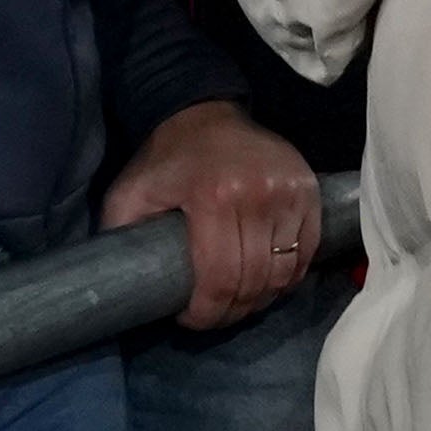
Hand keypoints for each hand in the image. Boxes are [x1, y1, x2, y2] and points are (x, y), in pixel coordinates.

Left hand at [97, 103, 325, 332]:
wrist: (205, 111)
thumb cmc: (166, 159)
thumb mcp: (130, 193)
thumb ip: (121, 236)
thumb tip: (120, 285)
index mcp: (213, 198)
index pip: (219, 279)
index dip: (207, 313)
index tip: (190, 319)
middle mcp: (258, 195)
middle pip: (254, 281)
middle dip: (231, 311)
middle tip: (213, 315)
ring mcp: (290, 192)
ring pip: (283, 273)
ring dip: (261, 298)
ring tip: (238, 301)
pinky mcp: (309, 191)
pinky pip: (306, 252)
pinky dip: (287, 276)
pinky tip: (266, 280)